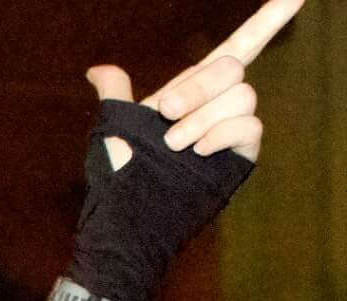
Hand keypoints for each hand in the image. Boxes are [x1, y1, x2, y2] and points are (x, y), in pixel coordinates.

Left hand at [87, 0, 299, 165]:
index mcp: (192, 90)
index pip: (237, 46)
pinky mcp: (241, 155)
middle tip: (165, 113)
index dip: (266, 21)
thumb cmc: (120, 177)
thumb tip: (96, 71)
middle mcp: (217, 104)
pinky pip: (249, 127)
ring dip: (203, 117)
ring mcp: (231, 129)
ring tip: (173, 144)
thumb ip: (116, 94)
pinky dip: (222, 133)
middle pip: (231, 67)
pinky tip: (198, 151)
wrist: (129, 218)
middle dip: (197, 86)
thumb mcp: (115, 128)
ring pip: (242, 96)